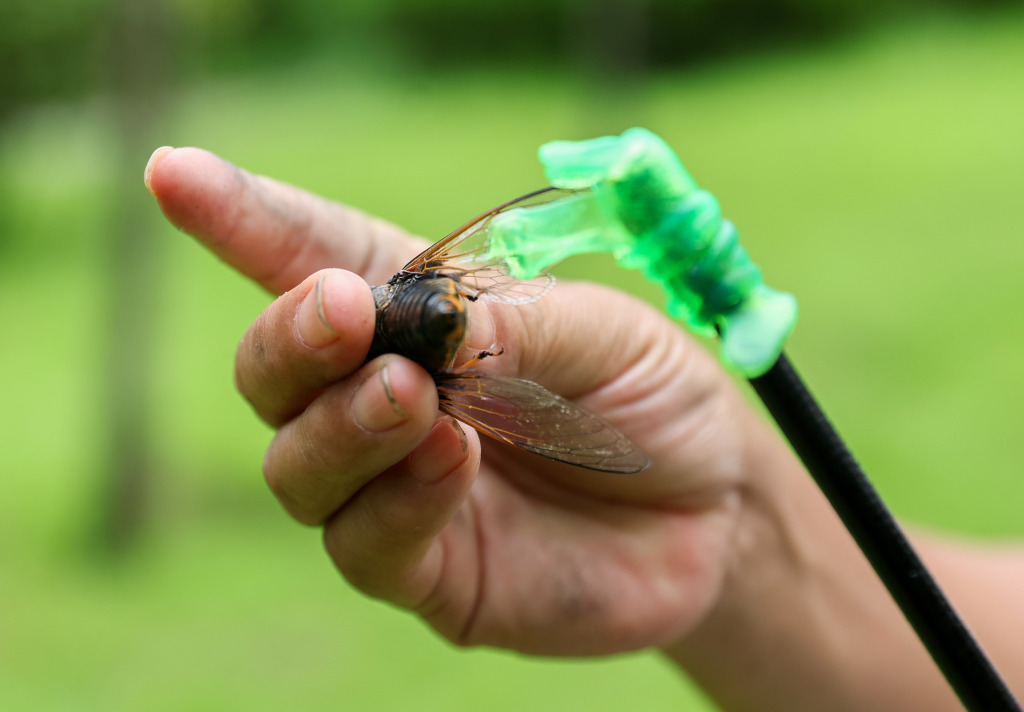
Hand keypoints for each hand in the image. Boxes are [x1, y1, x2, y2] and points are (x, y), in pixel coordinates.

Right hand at [145, 146, 768, 656]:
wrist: (715, 507)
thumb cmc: (651, 397)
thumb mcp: (603, 333)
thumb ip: (508, 326)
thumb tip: (415, 328)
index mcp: (420, 320)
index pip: (314, 260)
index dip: (243, 221)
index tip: (175, 176)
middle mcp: (385, 402)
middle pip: (274, 373)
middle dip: (290, 338)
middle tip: (341, 314)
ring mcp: (394, 490)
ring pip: (299, 465)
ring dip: (342, 424)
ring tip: (409, 396)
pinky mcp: (427, 569)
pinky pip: (369, 543)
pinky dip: (398, 497)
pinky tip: (453, 459)